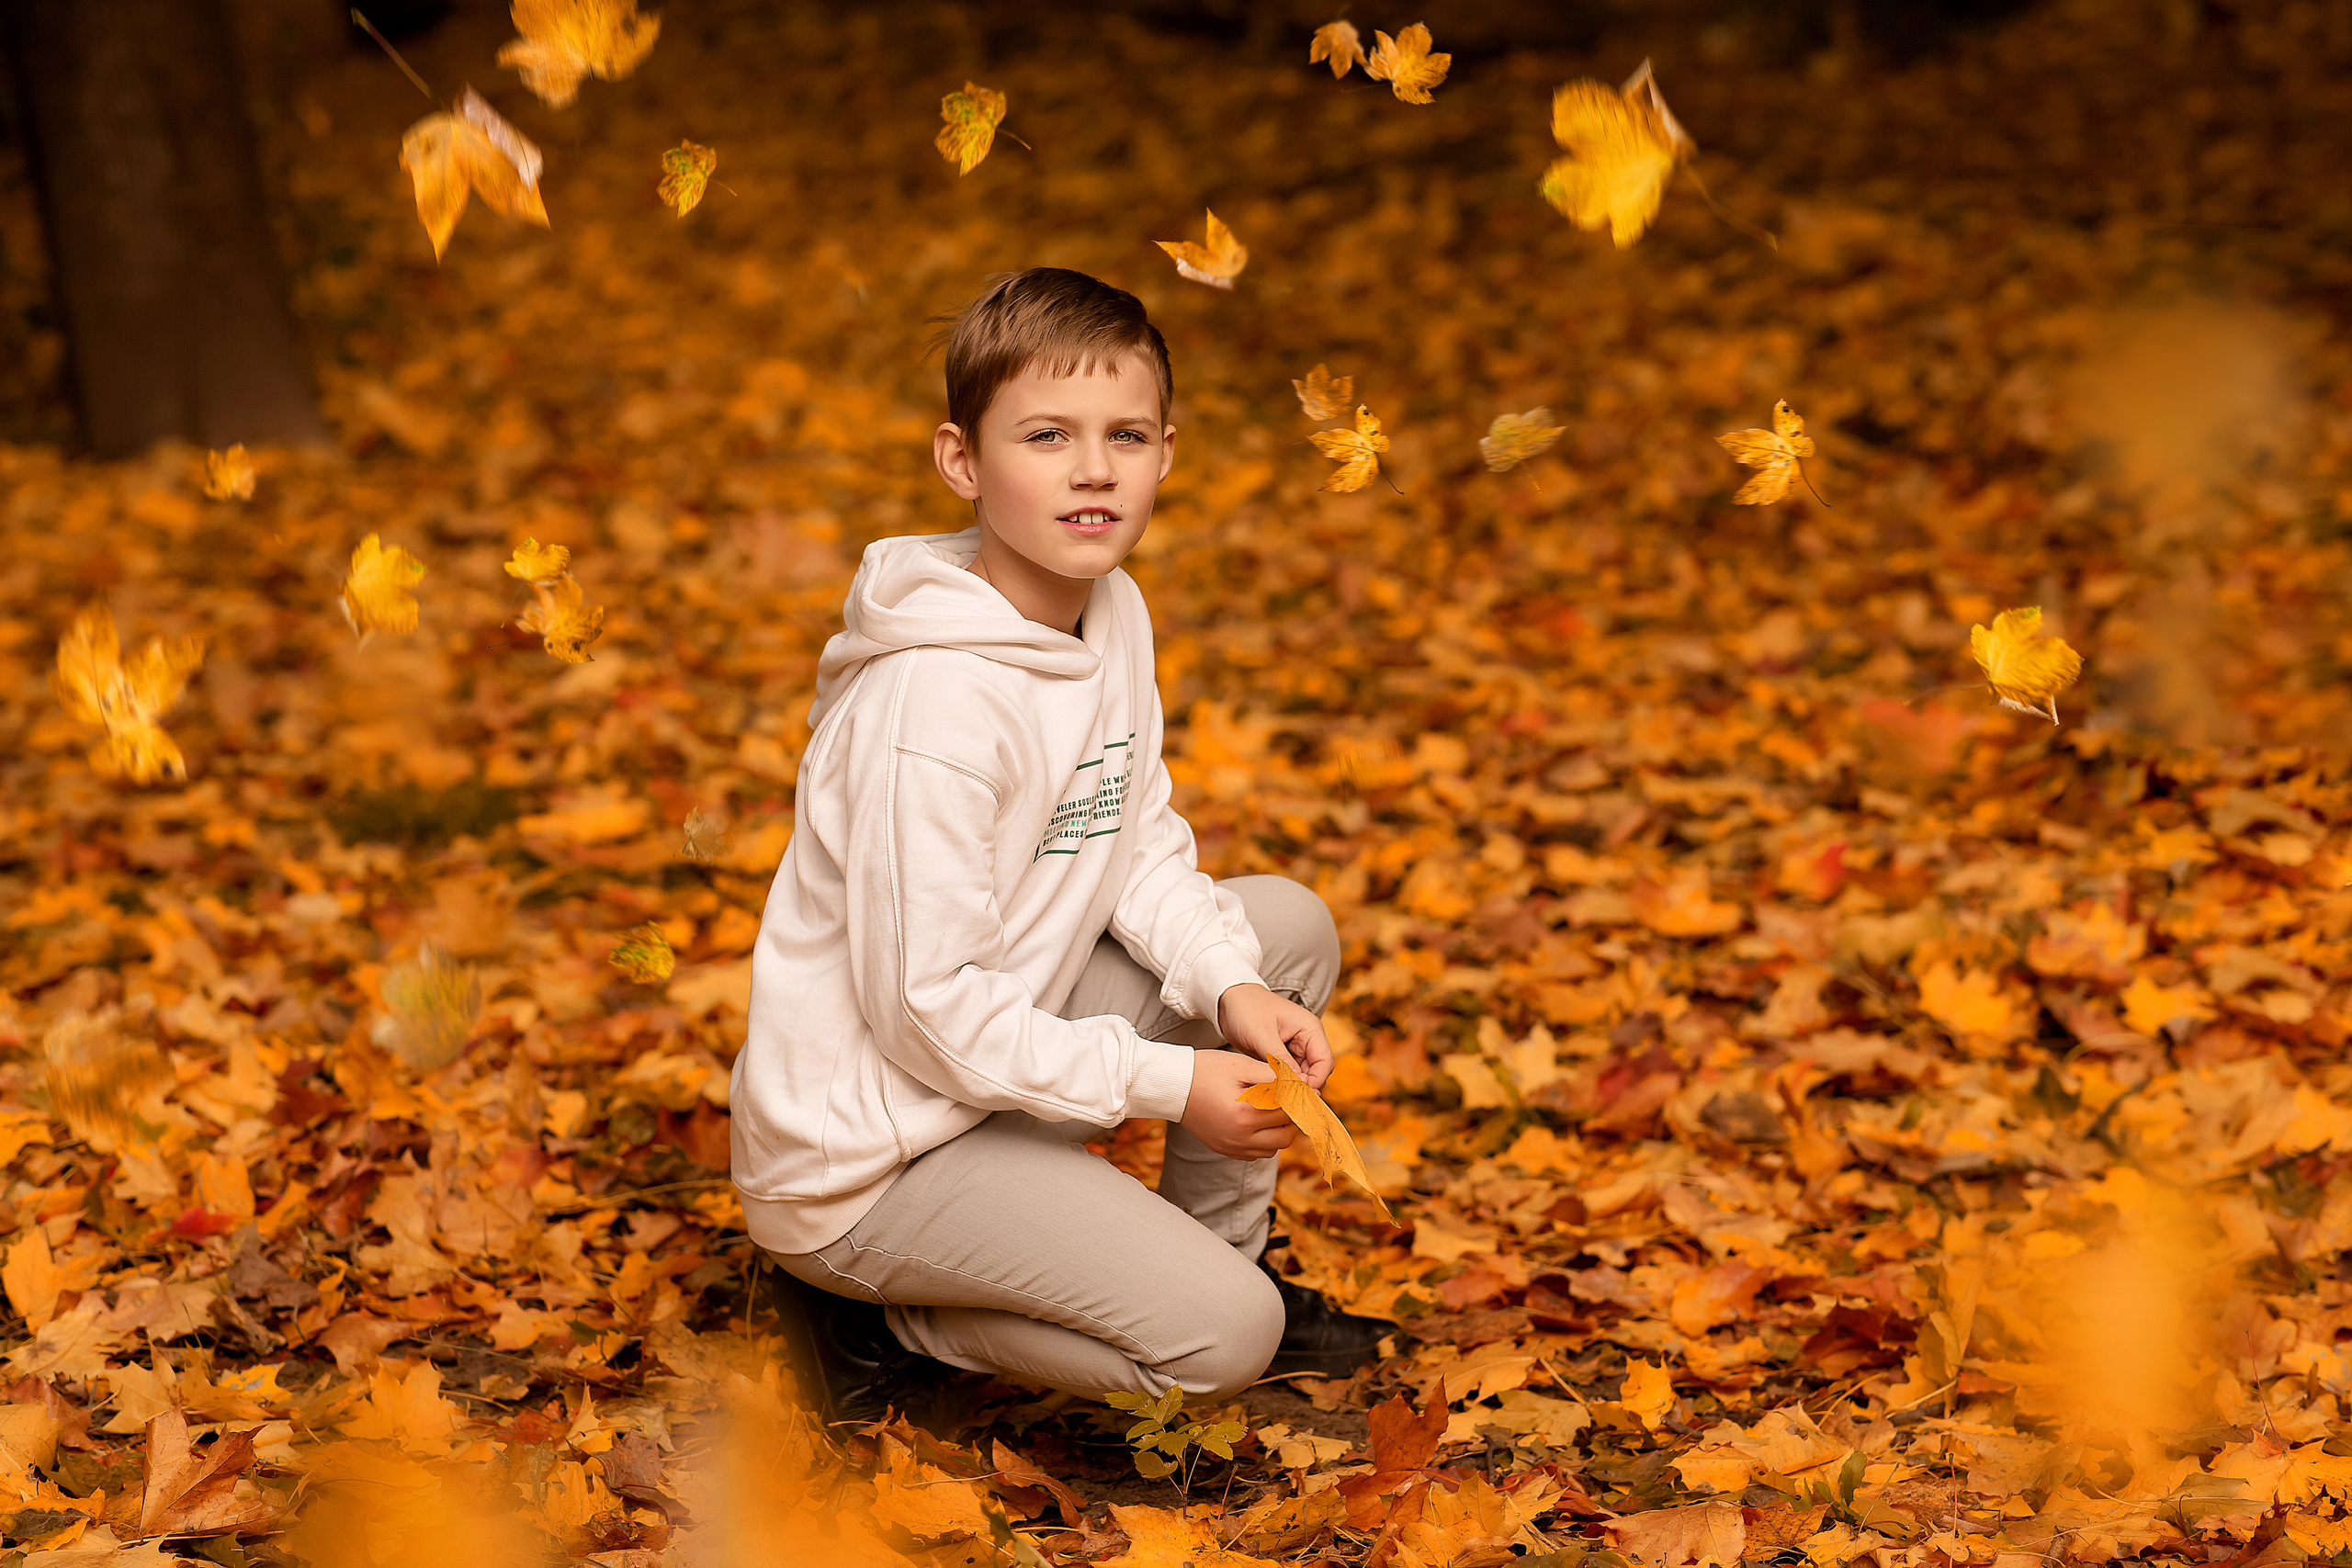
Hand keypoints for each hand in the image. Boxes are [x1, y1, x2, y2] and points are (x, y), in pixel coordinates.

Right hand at [1179, 1052, 1296, 1161]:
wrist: (1172, 1086)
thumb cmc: (1204, 1070)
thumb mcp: (1240, 1066)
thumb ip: (1273, 1075)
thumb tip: (1302, 1083)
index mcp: (1245, 1114)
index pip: (1288, 1111)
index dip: (1301, 1099)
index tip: (1307, 1089)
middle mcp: (1240, 1137)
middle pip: (1286, 1135)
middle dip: (1293, 1117)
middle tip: (1292, 1099)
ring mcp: (1232, 1147)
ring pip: (1274, 1148)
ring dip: (1280, 1130)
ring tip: (1275, 1109)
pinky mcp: (1225, 1150)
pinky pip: (1257, 1153)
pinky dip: (1265, 1140)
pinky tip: (1259, 1121)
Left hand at [1215, 983, 1333, 1090]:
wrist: (1228, 999)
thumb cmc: (1246, 1008)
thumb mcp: (1262, 1034)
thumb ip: (1280, 1059)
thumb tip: (1296, 1083)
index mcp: (1310, 1029)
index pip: (1325, 1062)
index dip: (1315, 1081)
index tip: (1298, 1095)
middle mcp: (1307, 1040)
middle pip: (1316, 1072)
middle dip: (1304, 1087)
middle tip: (1286, 1102)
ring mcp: (1294, 1049)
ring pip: (1302, 1076)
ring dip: (1291, 1087)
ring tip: (1276, 1099)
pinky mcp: (1281, 1056)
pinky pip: (1288, 1075)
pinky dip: (1281, 1084)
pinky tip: (1269, 1092)